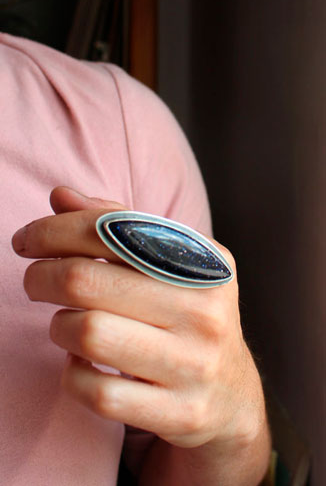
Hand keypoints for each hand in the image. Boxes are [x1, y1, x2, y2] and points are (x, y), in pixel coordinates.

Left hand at [12, 187, 264, 449]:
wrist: (231, 394)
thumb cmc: (188, 317)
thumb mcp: (170, 266)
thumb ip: (118, 226)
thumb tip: (61, 196)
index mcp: (204, 262)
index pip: (113, 228)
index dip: (54, 229)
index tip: (27, 240)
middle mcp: (205, 310)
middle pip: (86, 280)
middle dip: (41, 276)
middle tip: (34, 281)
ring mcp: (194, 365)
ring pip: (87, 334)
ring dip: (59, 327)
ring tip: (66, 324)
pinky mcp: (179, 412)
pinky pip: (96, 392)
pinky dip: (73, 375)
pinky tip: (83, 364)